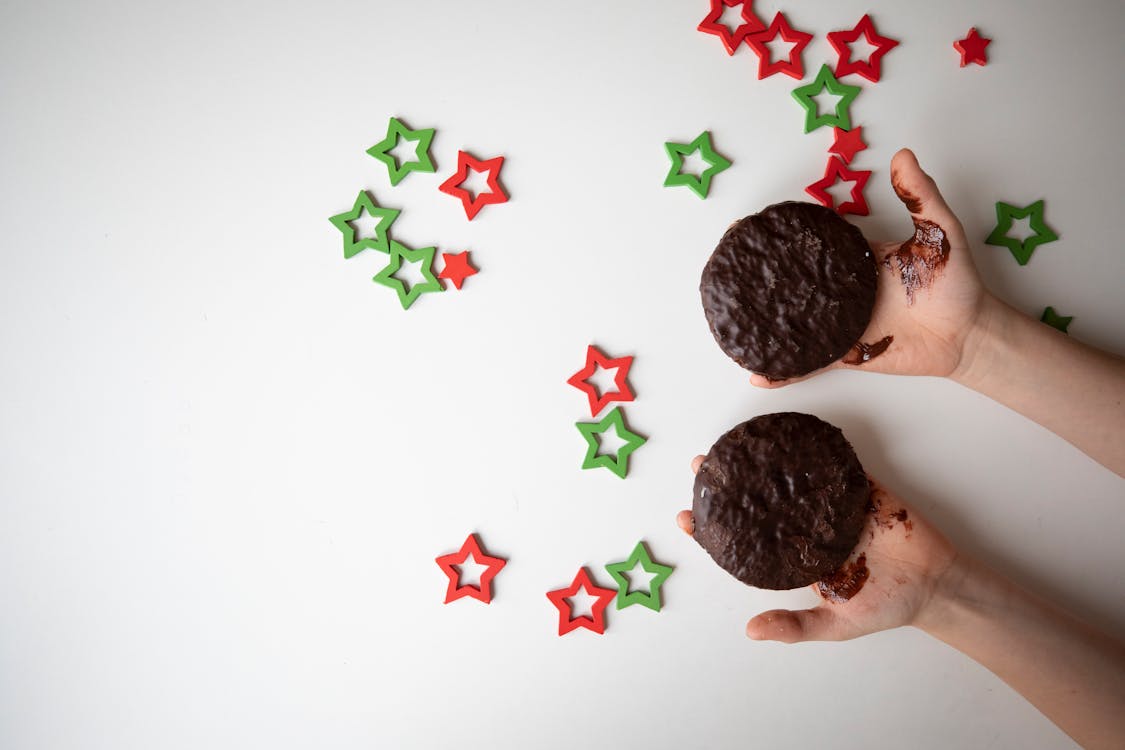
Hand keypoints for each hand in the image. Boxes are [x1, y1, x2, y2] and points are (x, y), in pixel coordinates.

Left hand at [677, 455, 957, 641]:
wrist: (938, 586)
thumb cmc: (887, 606)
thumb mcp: (836, 626)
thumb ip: (796, 625)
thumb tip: (751, 631)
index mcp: (796, 557)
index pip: (746, 540)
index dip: (715, 530)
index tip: (685, 517)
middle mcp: (808, 527)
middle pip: (759, 501)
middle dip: (728, 485)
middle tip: (701, 465)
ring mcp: (832, 506)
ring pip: (790, 478)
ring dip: (760, 462)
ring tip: (731, 446)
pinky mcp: (861, 489)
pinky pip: (834, 466)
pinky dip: (814, 451)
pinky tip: (789, 437)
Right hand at [751, 149, 989, 388]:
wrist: (970, 333)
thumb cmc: (958, 282)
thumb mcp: (940, 231)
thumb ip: (920, 196)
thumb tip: (902, 155)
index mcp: (855, 259)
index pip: (810, 242)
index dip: (780, 235)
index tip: (749, 227)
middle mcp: (841, 291)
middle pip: (791, 282)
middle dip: (758, 277)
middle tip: (725, 269)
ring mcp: (840, 324)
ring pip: (792, 324)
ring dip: (762, 326)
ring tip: (729, 323)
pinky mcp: (847, 354)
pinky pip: (810, 363)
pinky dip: (785, 371)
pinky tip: (759, 373)